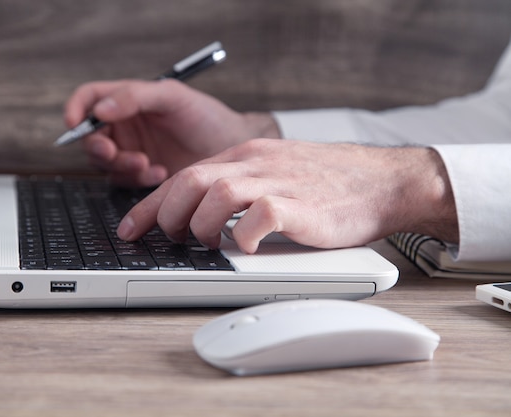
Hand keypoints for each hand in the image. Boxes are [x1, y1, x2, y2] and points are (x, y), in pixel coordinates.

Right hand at [64, 79, 279, 186]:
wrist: (233, 149)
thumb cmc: (207, 117)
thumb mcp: (172, 97)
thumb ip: (135, 97)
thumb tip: (100, 108)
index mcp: (127, 100)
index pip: (89, 99)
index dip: (77, 109)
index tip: (76, 123)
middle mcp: (126, 126)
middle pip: (91, 136)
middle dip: (100, 147)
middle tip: (113, 152)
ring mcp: (132, 150)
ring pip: (105, 163)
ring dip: (121, 165)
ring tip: (147, 164)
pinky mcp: (142, 175)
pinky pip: (124, 181)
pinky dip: (136, 179)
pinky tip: (159, 174)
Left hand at [116, 140, 458, 252]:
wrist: (382, 180)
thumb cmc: (327, 182)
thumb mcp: (274, 172)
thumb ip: (239, 186)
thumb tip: (198, 213)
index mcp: (245, 155)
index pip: (183, 175)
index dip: (150, 205)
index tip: (130, 228)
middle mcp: (256, 164)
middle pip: (190, 180)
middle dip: (167, 215)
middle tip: (170, 239)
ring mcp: (278, 181)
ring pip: (216, 194)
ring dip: (201, 225)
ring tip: (208, 243)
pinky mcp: (302, 205)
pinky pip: (260, 215)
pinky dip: (243, 235)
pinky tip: (246, 246)